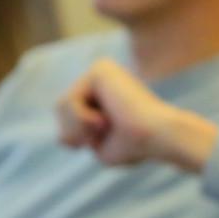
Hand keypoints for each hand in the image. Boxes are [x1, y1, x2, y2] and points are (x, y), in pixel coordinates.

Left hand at [55, 58, 217, 171]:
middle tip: (101, 133)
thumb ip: (78, 140)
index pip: (67, 115)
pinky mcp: (101, 69)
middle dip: (74, 131)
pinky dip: (82, 120)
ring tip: (105, 126)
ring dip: (79, 127)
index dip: (75, 136)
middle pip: (60, 108)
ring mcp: (101, 69)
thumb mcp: (100, 148)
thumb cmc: (138, 146)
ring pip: (61, 105)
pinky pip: (70, 100)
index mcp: (104, 92)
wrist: (158, 135)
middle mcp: (102, 75)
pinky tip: (104, 120)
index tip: (100, 139)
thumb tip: (62, 137)